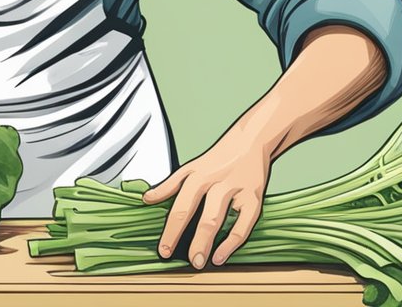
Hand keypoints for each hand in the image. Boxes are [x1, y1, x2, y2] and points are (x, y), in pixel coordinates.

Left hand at [142, 131, 270, 268]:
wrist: (251, 139)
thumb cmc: (219, 157)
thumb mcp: (191, 166)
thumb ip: (169, 184)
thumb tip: (146, 198)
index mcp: (198, 175)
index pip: (181, 207)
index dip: (171, 231)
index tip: (164, 251)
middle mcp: (217, 182)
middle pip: (203, 215)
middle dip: (193, 241)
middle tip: (186, 262)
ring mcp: (237, 190)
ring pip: (221, 219)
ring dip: (209, 243)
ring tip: (201, 262)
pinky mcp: (255, 197)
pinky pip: (245, 224)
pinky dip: (233, 242)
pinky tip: (221, 256)